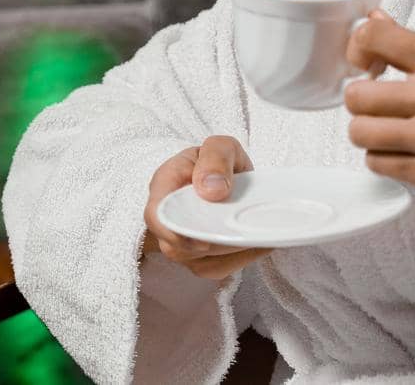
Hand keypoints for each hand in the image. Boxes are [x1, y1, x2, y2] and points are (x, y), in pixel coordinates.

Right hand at [142, 136, 273, 279]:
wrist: (225, 177)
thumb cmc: (218, 161)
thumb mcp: (221, 146)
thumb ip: (216, 158)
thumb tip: (213, 190)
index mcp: (165, 186)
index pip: (156, 215)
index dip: (174, 232)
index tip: (203, 240)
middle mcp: (168, 219)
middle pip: (178, 248)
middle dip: (211, 245)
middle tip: (241, 237)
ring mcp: (181, 242)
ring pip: (199, 262)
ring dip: (229, 252)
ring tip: (256, 236)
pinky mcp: (200, 259)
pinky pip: (217, 268)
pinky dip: (240, 258)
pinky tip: (259, 244)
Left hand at [343, 10, 414, 206]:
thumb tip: (376, 21)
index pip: (373, 37)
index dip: (358, 47)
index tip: (366, 59)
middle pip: (356, 95)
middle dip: (361, 97)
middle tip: (377, 100)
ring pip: (360, 133)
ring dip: (369, 131)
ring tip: (391, 129)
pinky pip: (378, 164)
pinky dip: (384, 157)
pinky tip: (404, 150)